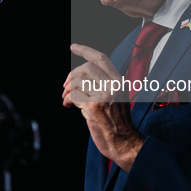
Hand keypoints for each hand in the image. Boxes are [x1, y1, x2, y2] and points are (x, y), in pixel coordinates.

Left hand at [62, 43, 144, 171]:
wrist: (124, 143)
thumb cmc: (118, 123)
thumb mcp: (116, 98)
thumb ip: (102, 85)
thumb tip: (79, 78)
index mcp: (119, 81)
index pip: (101, 58)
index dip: (85, 50)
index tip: (73, 47)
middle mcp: (113, 86)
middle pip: (85, 68)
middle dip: (71, 75)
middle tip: (65, 86)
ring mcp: (104, 95)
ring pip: (77, 81)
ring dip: (67, 89)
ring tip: (66, 98)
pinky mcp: (94, 106)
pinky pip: (74, 95)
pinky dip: (67, 99)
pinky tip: (68, 105)